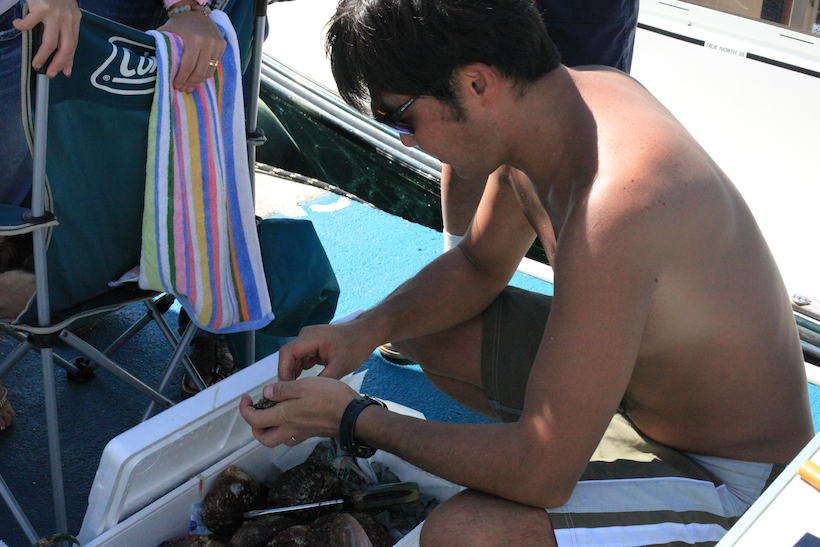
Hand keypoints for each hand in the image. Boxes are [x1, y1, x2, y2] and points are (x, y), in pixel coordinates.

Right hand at [13, 0, 80, 77]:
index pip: (74, 45)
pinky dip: (21, 27)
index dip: (69, 60)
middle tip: (50, 73)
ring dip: (42, 56)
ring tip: (35, 63)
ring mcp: (55, 14)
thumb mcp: (64, 11)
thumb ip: (63, 27)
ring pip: (50, 43)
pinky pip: (29, 25)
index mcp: (75, 19)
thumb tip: (59, 49)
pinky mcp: (41, 8)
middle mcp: (68, 18)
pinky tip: (17, 26)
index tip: (65, 72)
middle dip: (58, 64)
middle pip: (65, 48)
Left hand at [158, 9, 225, 92]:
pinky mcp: (222, 45)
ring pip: (209, 71)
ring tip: (190, 87)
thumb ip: (162, 48)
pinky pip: (215, 66)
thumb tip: (155, 66)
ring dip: (199, 82)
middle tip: (183, 89)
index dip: (181, 79)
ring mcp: (217, 44)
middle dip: (190, 83)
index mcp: (194, 39)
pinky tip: (198, 78)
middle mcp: (208, 42)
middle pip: (199, 71)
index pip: (188, 66)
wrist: (193, 11)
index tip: (176, 85)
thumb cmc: (178, 24)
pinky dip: (206, 73)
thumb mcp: (166, 33)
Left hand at [239, 376, 358, 446]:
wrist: (353, 416)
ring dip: (270, 430)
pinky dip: (287, 429)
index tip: (247, 398)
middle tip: (256, 412)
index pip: (255, 420)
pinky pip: (293, 436)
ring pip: (278, 439)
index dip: (245, 410)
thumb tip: (266, 393)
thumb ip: (282, 390)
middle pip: (264, 438)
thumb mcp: (304, 385)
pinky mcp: (313, 433)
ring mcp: (302, 432)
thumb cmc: (331, 398)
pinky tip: (292, 417)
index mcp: (285, 415)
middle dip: (255, 427)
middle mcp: (291, 428)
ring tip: (272, 414)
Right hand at [277, 322, 377, 381]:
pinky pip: (300, 356)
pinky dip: (301, 367)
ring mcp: (308, 338)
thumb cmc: (355, 347)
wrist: (364, 334)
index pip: (287, 353)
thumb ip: (322, 380)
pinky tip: (305, 380)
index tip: (286, 387)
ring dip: (293, 371)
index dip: (283, 371)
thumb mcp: (340, 367)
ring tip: (297, 389)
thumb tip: (305, 394)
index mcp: (311, 337)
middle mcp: (306, 335)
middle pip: (287, 355)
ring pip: (293, 356)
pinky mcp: (312, 343)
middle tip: (290, 391)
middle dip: (287, 373)